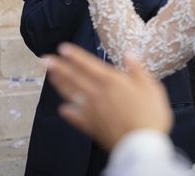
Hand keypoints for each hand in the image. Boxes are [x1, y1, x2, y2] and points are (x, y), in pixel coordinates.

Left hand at [46, 43, 172, 149]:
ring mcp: (92, 110)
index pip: (89, 64)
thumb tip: (129, 53)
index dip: (75, 55)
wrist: (142, 146)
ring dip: (59, 84)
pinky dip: (68, 112)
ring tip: (50, 76)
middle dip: (58, 67)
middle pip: (74, 77)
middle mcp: (98, 93)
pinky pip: (76, 117)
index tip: (62, 48)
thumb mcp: (151, 87)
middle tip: (44, 59)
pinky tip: (62, 109)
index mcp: (111, 81)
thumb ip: (137, 69)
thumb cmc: (150, 114)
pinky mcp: (92, 126)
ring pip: (71, 94)